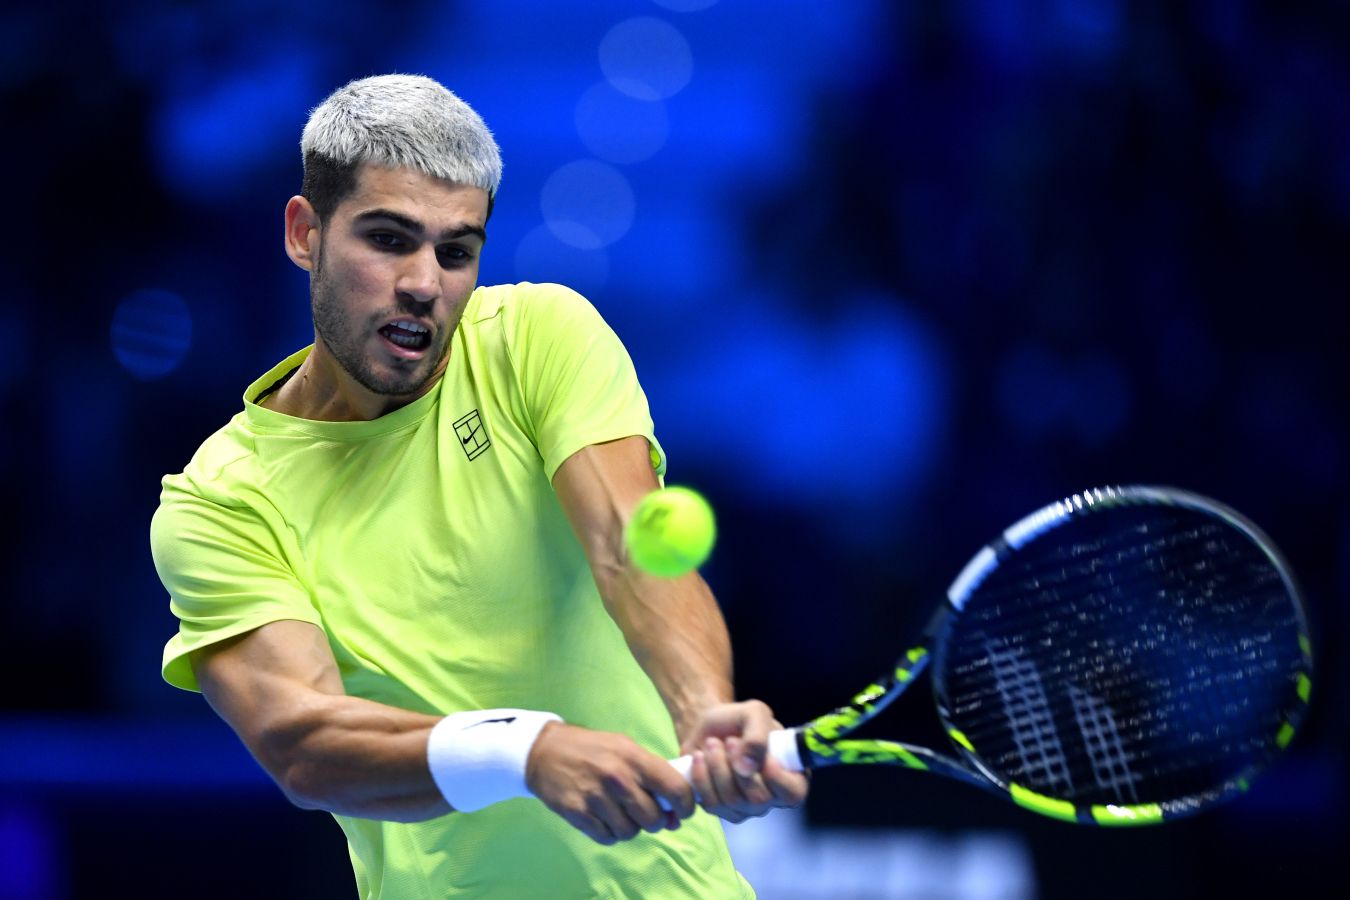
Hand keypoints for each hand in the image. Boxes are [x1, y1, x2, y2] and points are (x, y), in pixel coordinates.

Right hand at [525, 722, 696, 844]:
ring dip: (630, 828)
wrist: (545, 751)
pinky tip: (603, 818)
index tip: (682, 812)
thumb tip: (675, 814)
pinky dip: (609, 833)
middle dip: (654, 821)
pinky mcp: (578, 812)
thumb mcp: (625, 748)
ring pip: (630, 832)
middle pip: (654, 818)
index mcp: (634, 757)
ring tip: (621, 813)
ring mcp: (596, 796)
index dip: (685, 806)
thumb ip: (652, 776)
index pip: (675, 788)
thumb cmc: (592, 749)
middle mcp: (618, 777)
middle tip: (644, 813)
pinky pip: (607, 837)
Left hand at [682, 700, 809, 822]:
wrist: (707, 728)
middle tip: (729, 740)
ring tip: (712, 744)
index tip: (760, 755)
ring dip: (718, 767)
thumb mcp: (753, 713)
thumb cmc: (736, 720)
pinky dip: (701, 777)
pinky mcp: (723, 810)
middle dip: (737, 766)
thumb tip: (749, 767)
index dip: (777, 778)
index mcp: (790, 773)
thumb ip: (757, 736)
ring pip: (732, 801)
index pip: (794, 792)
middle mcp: (772, 796)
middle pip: (758, 798)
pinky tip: (700, 758)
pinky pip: (712, 804)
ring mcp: (747, 807)